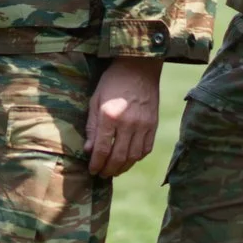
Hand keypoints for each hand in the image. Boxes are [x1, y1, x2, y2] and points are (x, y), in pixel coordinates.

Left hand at [87, 57, 161, 177]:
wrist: (139, 67)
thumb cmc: (112, 82)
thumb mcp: (95, 101)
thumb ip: (92, 127)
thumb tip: (89, 151)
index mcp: (110, 116)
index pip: (103, 149)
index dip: (96, 164)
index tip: (92, 171)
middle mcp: (128, 123)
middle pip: (119, 157)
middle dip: (109, 170)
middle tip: (102, 174)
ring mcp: (143, 125)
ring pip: (134, 157)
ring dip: (123, 167)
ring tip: (114, 170)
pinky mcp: (153, 125)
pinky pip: (146, 149)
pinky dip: (137, 158)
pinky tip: (129, 159)